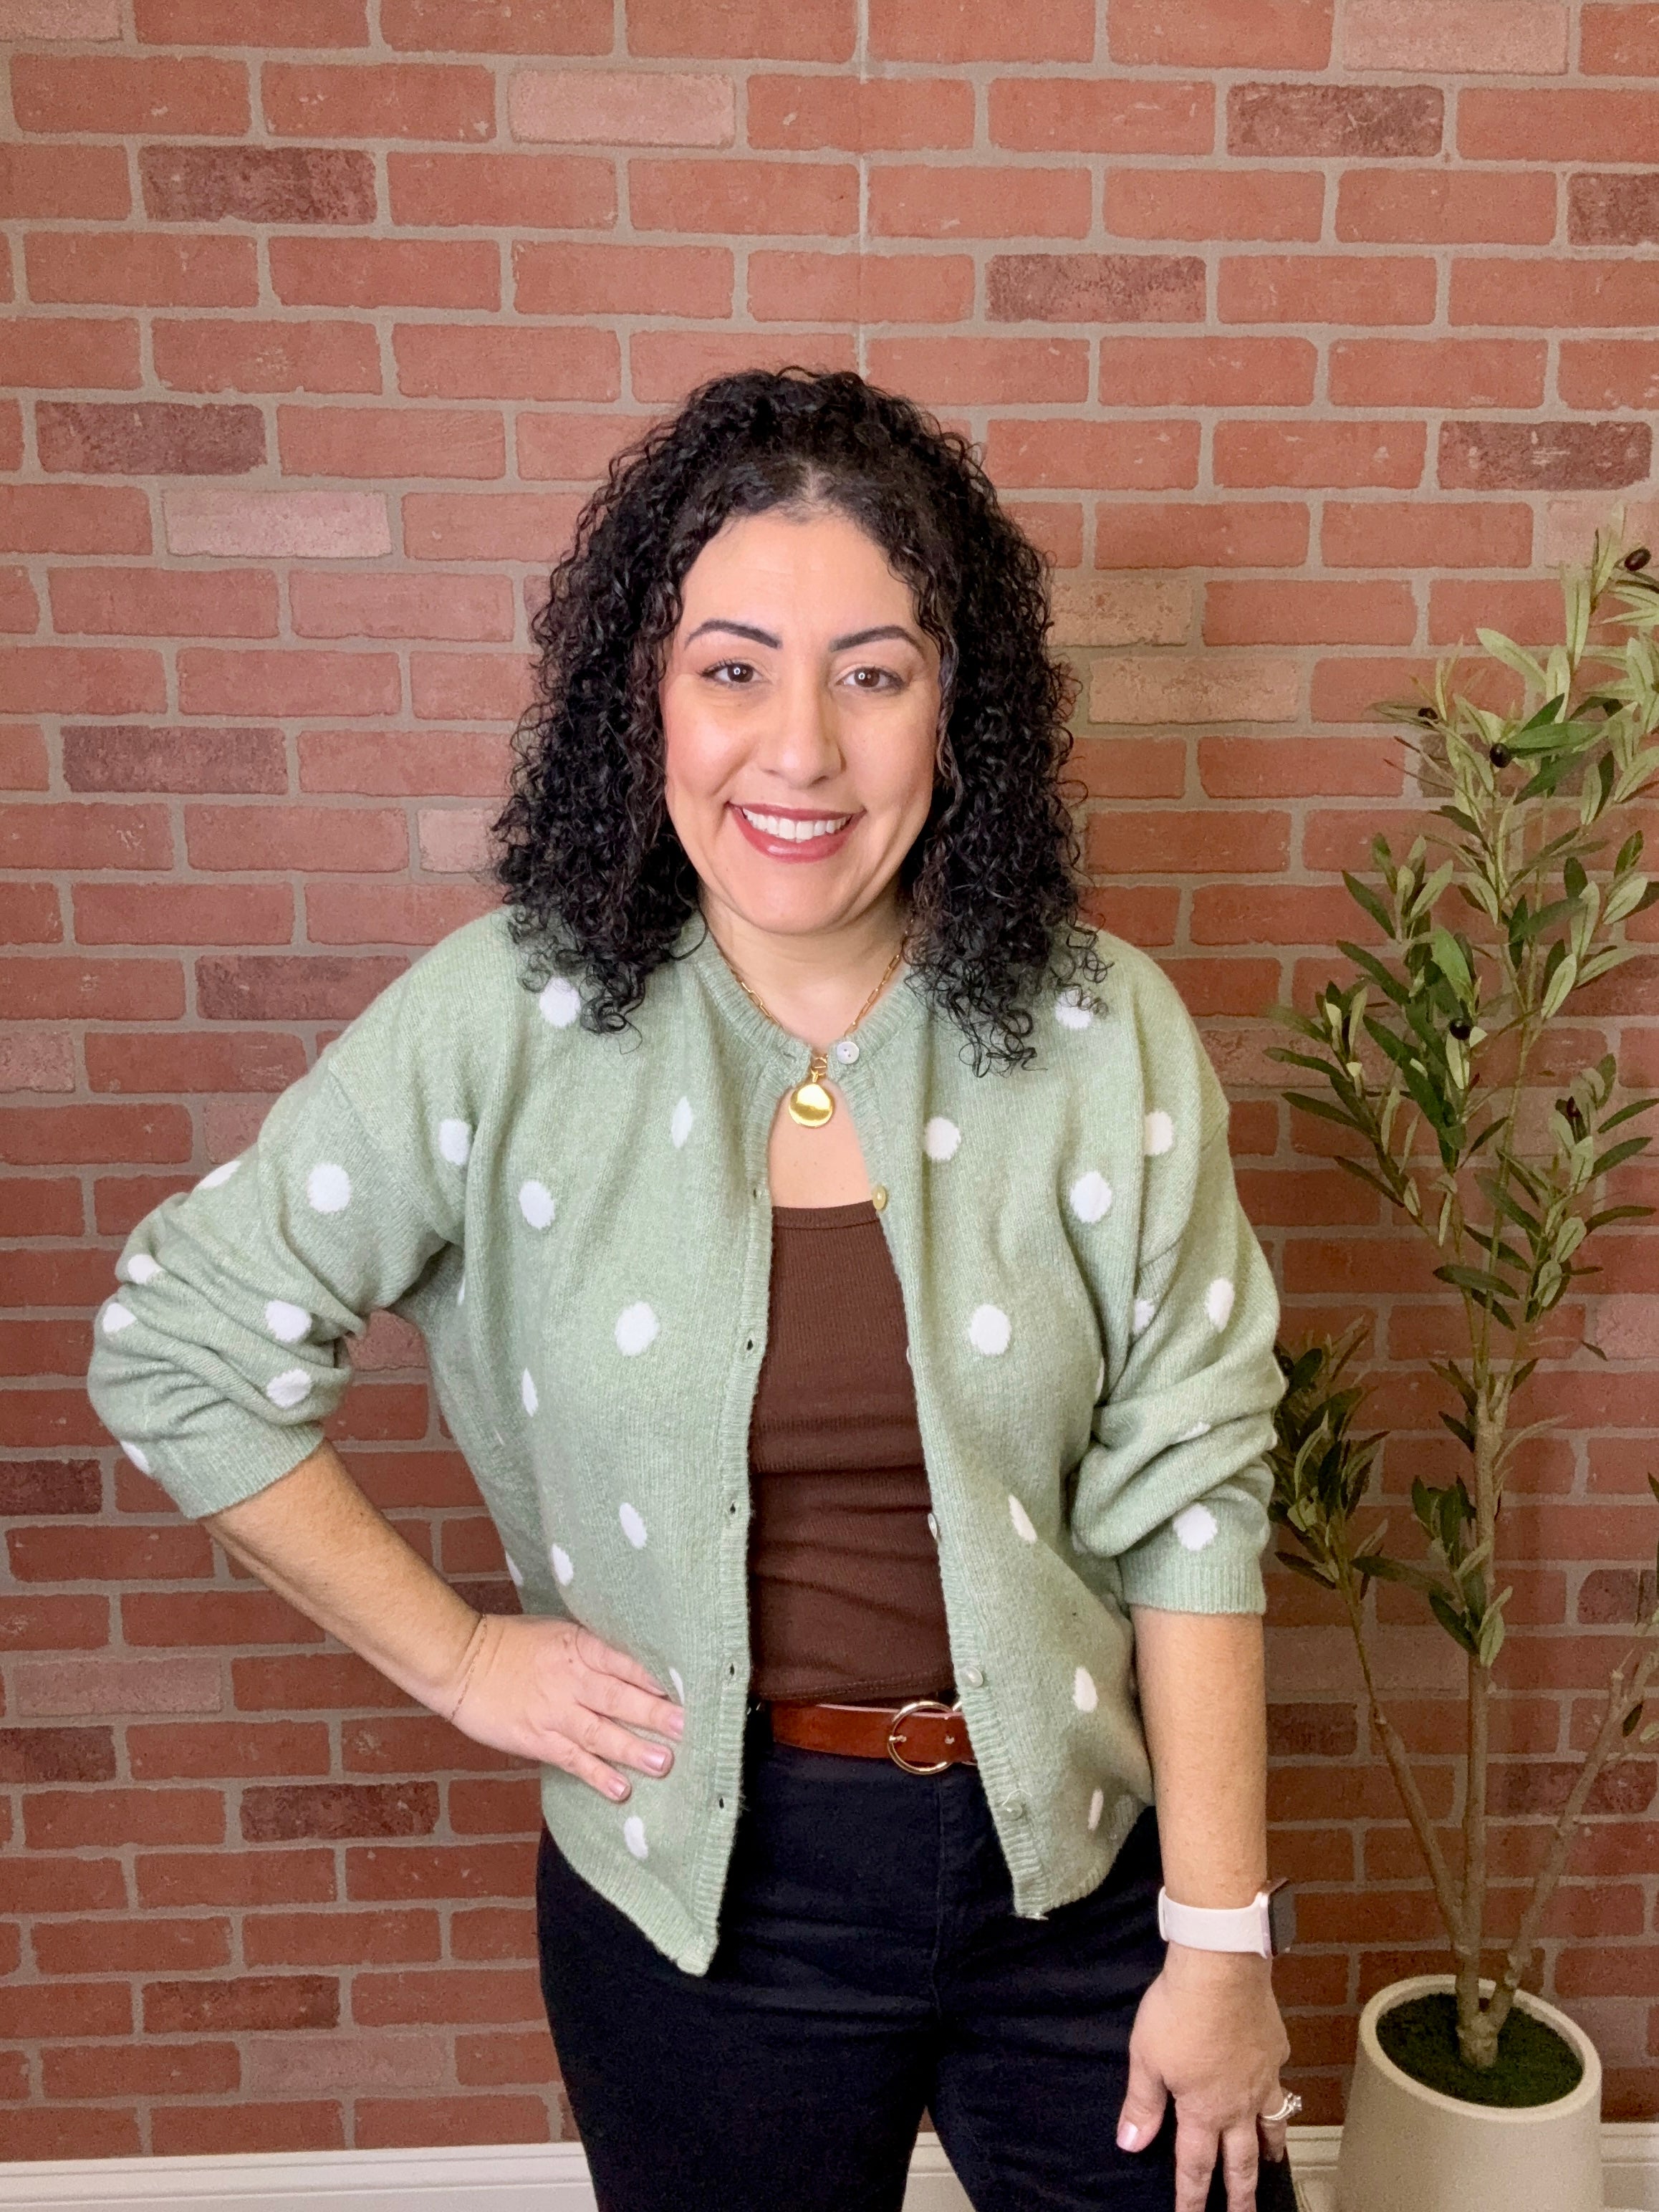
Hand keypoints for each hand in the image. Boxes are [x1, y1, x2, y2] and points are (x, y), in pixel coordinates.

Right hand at [446, 1615, 684, 1800]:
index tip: (687, 1686)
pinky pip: (572, 1759)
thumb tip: (638, 1665)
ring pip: (600, 1732)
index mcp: (578, 1645)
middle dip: (654, 1713)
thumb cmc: (512, 1643)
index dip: (654, 1675)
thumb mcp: (558, 1632)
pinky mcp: (537, 1740)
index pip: (624, 1660)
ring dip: (632, 1749)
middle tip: (687, 1727)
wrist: (461, 1662)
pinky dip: (597, 1775)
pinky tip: (620, 1790)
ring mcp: (554, 1712)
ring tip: (663, 1763)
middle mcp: (570, 1679)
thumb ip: (594, 1649)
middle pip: (619, 1697)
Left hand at [1117, 1947, 1290, 2211]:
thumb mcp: (1146, 2058)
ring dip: (1269, 2152)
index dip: (1192, 2199)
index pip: (1196, 2167)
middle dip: (1240, 2196)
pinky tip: (1277, 2092)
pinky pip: (1279, 2084)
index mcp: (1203, 2110)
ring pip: (1270, 2127)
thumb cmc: (1178, 2011)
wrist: (1222, 1967)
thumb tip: (1131, 2143)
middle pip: (1240, 2162)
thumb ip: (1142, 2105)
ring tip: (1270, 2165)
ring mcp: (1262, 2078)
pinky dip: (1279, 2099)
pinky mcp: (1276, 2051)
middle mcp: (1237, 2104)